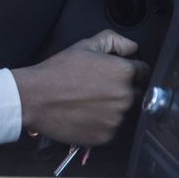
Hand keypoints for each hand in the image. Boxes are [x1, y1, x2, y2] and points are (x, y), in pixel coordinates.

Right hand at [11, 30, 146, 145]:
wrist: (34, 98)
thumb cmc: (57, 72)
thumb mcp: (84, 45)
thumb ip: (114, 41)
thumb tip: (132, 47)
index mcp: (123, 72)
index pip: (143, 72)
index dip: (129, 70)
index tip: (114, 74)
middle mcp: (125, 97)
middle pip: (136, 93)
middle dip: (122, 89)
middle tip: (98, 88)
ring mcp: (116, 119)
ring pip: (125, 112)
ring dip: (113, 108)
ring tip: (90, 102)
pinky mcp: (106, 136)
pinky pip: (113, 129)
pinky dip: (103, 124)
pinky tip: (86, 114)